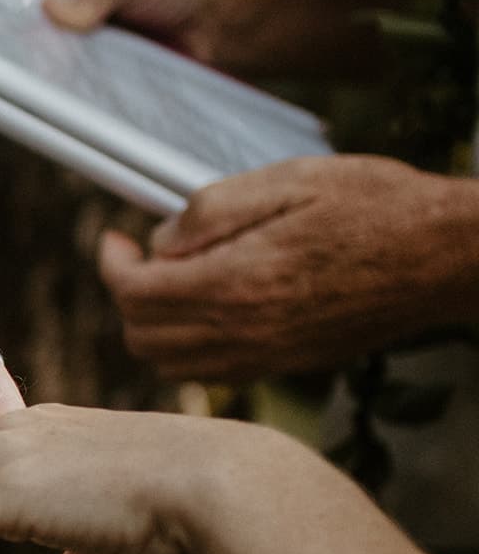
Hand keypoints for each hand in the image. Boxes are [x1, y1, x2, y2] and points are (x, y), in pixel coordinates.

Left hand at [101, 156, 478, 381]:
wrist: (443, 256)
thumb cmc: (374, 205)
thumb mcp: (287, 180)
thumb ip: (209, 211)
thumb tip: (158, 241)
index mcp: (236, 282)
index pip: (134, 293)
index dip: (111, 264)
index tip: (114, 239)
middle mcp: (243, 332)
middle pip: (141, 335)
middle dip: (129, 294)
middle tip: (145, 257)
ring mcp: (263, 357)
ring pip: (168, 363)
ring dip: (154, 324)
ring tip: (174, 281)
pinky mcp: (283, 366)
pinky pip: (208, 373)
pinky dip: (187, 347)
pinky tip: (209, 307)